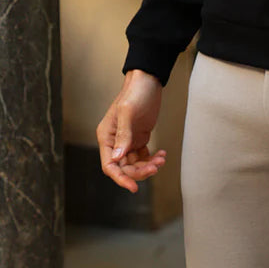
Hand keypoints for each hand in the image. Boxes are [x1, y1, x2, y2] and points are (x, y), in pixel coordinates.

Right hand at [97, 69, 166, 192]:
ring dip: (148, 166)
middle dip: (139, 171)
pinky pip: (143, 156)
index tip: (134, 188)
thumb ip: (123, 135)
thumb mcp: (128, 112)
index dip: (120, 178)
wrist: (149, 79)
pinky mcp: (139, 138)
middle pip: (124, 168)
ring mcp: (127, 140)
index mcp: (106, 136)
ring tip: (161, 160)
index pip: (109, 165)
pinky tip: (162, 155)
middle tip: (155, 167)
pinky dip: (152, 159)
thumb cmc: (135, 91)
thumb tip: (117, 158)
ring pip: (135, 164)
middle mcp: (115, 141)